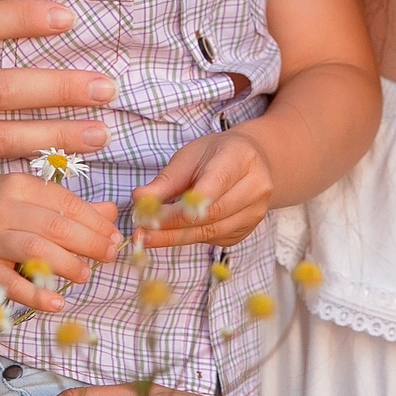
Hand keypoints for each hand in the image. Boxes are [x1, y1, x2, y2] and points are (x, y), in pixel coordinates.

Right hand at [0, 173, 123, 311]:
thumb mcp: (26, 200)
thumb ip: (67, 207)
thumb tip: (111, 213)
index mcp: (18, 185)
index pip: (65, 202)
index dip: (95, 221)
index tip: (114, 236)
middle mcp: (2, 209)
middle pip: (55, 226)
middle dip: (89, 242)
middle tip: (109, 255)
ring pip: (36, 251)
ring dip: (68, 265)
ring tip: (86, 275)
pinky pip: (12, 284)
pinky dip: (37, 295)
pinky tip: (57, 302)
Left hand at [134, 130, 272, 249]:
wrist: (250, 162)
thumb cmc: (215, 155)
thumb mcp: (189, 156)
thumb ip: (166, 180)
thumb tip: (139, 199)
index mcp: (241, 158)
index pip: (212, 187)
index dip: (182, 206)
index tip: (151, 217)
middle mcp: (255, 186)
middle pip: (211, 214)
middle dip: (172, 226)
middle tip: (141, 232)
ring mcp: (255, 211)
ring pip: (212, 232)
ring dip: (176, 238)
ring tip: (148, 238)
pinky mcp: (247, 230)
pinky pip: (215, 240)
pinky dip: (190, 239)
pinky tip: (170, 235)